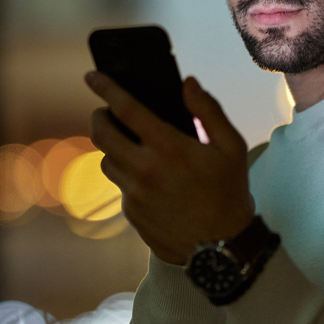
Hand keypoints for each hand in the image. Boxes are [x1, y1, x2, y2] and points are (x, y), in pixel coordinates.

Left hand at [85, 72, 254, 264]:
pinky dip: (127, 174)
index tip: (92, 76)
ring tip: (130, 144)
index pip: (125, 109)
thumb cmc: (229, 192)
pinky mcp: (130, 212)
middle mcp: (145, 170)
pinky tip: (147, 176)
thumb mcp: (231, 147)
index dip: (105, 88)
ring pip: (105, 159)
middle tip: (107, 111)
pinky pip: (119, 184)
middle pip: (101, 133)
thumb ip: (208, 111)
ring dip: (112, 147)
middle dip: (99, 115)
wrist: (222, 247)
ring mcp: (134, 193)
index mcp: (169, 148)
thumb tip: (188, 83)